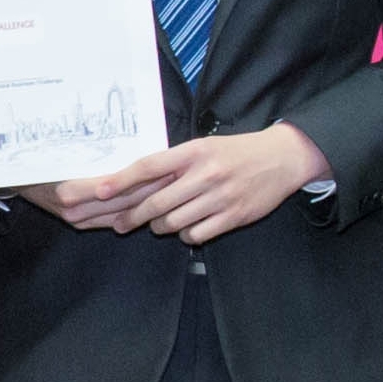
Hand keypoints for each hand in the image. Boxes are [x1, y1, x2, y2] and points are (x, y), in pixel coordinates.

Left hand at [46, 123, 328, 246]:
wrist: (281, 158)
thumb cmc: (235, 152)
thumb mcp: (203, 147)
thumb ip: (174, 163)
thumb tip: (135, 180)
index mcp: (194, 152)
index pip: (149, 166)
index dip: (121, 181)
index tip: (100, 192)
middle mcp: (205, 174)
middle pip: (156, 202)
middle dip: (133, 217)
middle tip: (120, 225)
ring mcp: (220, 197)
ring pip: (173, 222)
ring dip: (160, 226)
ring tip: (158, 222)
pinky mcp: (234, 217)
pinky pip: (196, 234)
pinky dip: (185, 234)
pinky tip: (187, 226)